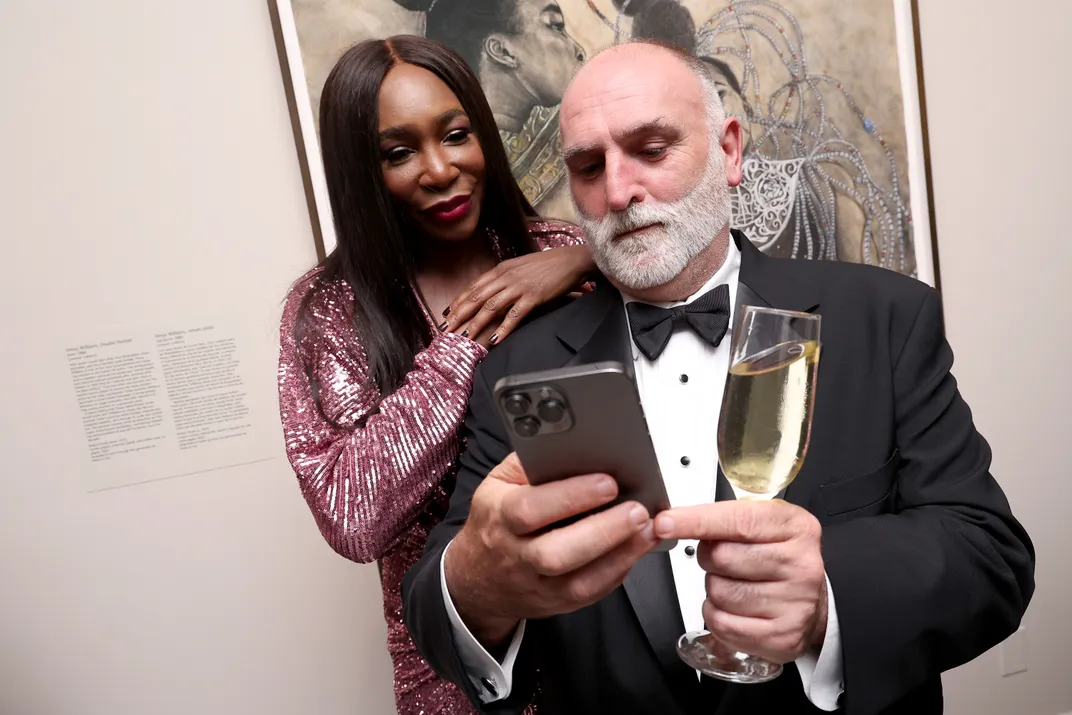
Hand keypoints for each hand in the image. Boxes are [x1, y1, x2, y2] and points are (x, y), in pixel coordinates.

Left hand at [442, 245, 594, 345]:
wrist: (571, 260)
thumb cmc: (547, 265)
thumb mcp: (521, 267)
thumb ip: (505, 278)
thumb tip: (492, 292)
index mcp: (501, 269)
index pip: (474, 287)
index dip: (458, 301)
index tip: (446, 315)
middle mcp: (506, 277)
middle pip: (476, 298)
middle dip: (458, 315)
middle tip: (445, 330)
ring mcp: (519, 287)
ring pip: (490, 307)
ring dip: (475, 324)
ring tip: (464, 337)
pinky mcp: (533, 297)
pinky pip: (514, 315)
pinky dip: (503, 329)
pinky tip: (494, 340)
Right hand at [444, 454, 656, 647]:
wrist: (478, 578)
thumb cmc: (494, 523)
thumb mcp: (498, 484)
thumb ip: (529, 464)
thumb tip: (568, 445)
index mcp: (500, 517)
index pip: (531, 509)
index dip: (571, 496)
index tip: (607, 482)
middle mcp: (516, 555)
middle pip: (557, 552)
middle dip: (603, 531)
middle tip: (637, 510)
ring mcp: (537, 585)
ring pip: (579, 581)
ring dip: (620, 555)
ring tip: (647, 529)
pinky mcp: (556, 603)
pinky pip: (591, 594)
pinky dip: (618, 572)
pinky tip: (636, 549)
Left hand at [655, 499, 827, 663]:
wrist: (815, 604)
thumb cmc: (780, 559)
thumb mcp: (765, 525)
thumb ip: (725, 518)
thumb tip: (673, 521)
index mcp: (795, 527)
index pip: (736, 520)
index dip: (696, 521)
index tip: (665, 522)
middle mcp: (800, 564)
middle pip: (721, 557)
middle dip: (709, 558)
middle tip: (726, 561)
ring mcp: (795, 603)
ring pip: (718, 592)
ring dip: (715, 589)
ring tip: (737, 585)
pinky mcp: (782, 636)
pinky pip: (723, 624)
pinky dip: (718, 616)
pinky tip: (737, 609)